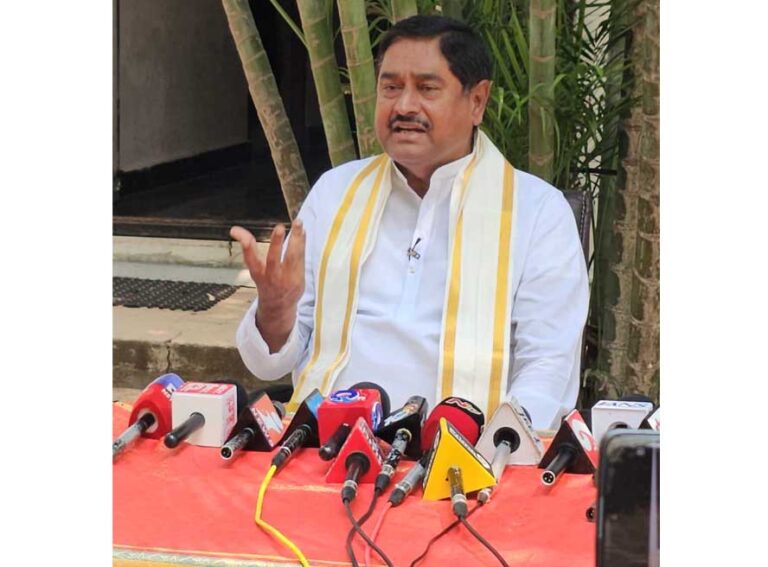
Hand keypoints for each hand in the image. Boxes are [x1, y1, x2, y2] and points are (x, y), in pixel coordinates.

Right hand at [230, 220, 305, 351]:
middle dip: (276, 242)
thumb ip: (249, 250)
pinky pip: (301, 259)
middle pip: (273, 258)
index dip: (244, 244)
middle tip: (279, 227)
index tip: (236, 231)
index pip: (249, 257)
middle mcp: (271, 276)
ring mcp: (286, 278)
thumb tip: (235, 229)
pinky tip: (302, 232)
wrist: (278, 307)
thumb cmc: (267, 282)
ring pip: (291, 257)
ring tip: (298, 223)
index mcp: (258, 273)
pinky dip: (302, 244)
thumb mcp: (255, 269)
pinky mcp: (298, 279)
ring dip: (296, 239)